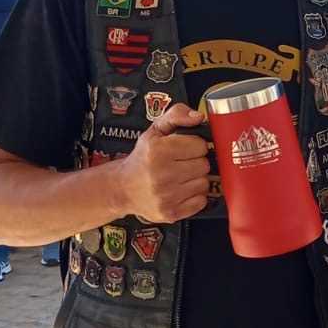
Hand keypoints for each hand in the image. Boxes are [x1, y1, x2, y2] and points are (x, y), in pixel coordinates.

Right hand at [116, 103, 211, 222]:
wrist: (123, 188)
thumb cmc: (142, 159)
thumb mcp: (155, 131)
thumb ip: (177, 114)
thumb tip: (198, 116)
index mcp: (157, 151)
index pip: (200, 146)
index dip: (195, 145)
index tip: (185, 149)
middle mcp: (161, 174)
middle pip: (204, 165)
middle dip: (196, 162)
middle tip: (182, 163)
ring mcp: (166, 196)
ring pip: (204, 183)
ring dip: (196, 179)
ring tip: (180, 177)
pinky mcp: (171, 213)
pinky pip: (201, 201)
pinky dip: (195, 196)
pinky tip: (181, 190)